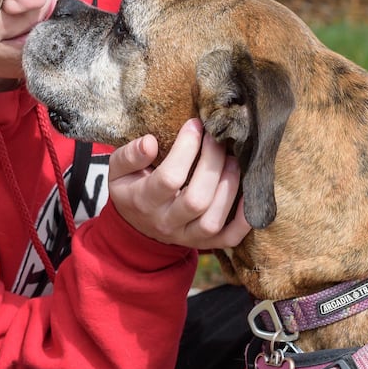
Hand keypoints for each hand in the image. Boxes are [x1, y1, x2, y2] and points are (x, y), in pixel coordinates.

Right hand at [108, 119, 250, 248]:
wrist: (137, 225)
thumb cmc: (132, 188)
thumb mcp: (118, 170)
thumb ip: (129, 155)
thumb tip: (149, 142)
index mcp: (143, 201)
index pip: (169, 178)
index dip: (186, 149)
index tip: (195, 125)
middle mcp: (166, 223)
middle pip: (196, 199)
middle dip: (213, 164)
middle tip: (218, 139)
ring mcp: (187, 236)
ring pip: (212, 220)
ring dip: (229, 187)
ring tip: (234, 159)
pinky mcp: (205, 243)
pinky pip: (229, 238)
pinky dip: (243, 219)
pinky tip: (249, 194)